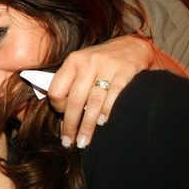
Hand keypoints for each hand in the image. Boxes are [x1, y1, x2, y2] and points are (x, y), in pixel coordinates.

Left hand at [48, 35, 168, 147]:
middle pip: (74, 100)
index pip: (57, 89)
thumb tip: (62, 120)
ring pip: (93, 102)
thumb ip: (71, 86)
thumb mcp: (82, 66)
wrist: (132, 46)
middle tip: (69, 142)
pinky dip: (106, 111)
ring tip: (84, 141)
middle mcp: (88, 62)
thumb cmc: (102, 63)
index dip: (58, 107)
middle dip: (71, 125)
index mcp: (73, 61)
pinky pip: (113, 95)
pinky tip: (102, 123)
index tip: (62, 117)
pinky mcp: (125, 71)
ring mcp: (107, 66)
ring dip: (87, 125)